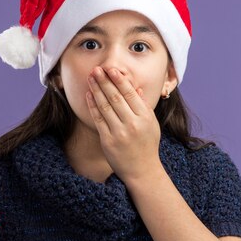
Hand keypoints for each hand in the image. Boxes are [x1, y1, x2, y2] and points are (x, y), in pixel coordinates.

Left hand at [86, 66, 162, 182]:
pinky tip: (89, 95)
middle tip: (97, 69)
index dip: (119, 80)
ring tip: (91, 78)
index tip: (111, 69)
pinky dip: (93, 105)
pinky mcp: (108, 140)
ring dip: (96, 90)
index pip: (130, 94)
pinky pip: (98, 119)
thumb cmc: (147, 145)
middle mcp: (132, 124)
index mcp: (145, 117)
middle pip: (115, 97)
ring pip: (105, 106)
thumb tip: (135, 88)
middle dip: (104, 81)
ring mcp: (119, 132)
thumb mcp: (151, 124)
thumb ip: (143, 106)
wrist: (141, 170)